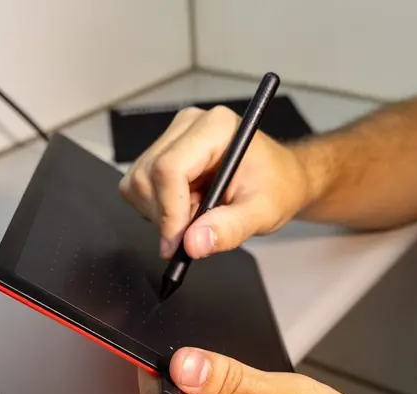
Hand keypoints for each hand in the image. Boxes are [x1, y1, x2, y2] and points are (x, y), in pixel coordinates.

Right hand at [119, 106, 312, 258]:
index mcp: (216, 128)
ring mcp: (172, 137)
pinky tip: (186, 209)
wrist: (279, 179)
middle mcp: (189, 125)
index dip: (169, 211)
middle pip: (147, 176)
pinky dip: (157, 209)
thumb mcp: (261, 213)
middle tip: (195, 232)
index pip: (170, 168)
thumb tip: (193, 244)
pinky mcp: (161, 152)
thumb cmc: (275, 187)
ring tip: (197, 216)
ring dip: (160, 213)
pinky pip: (138, 186)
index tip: (179, 243)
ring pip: (137, 183)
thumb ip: (229, 229)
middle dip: (164, 216)